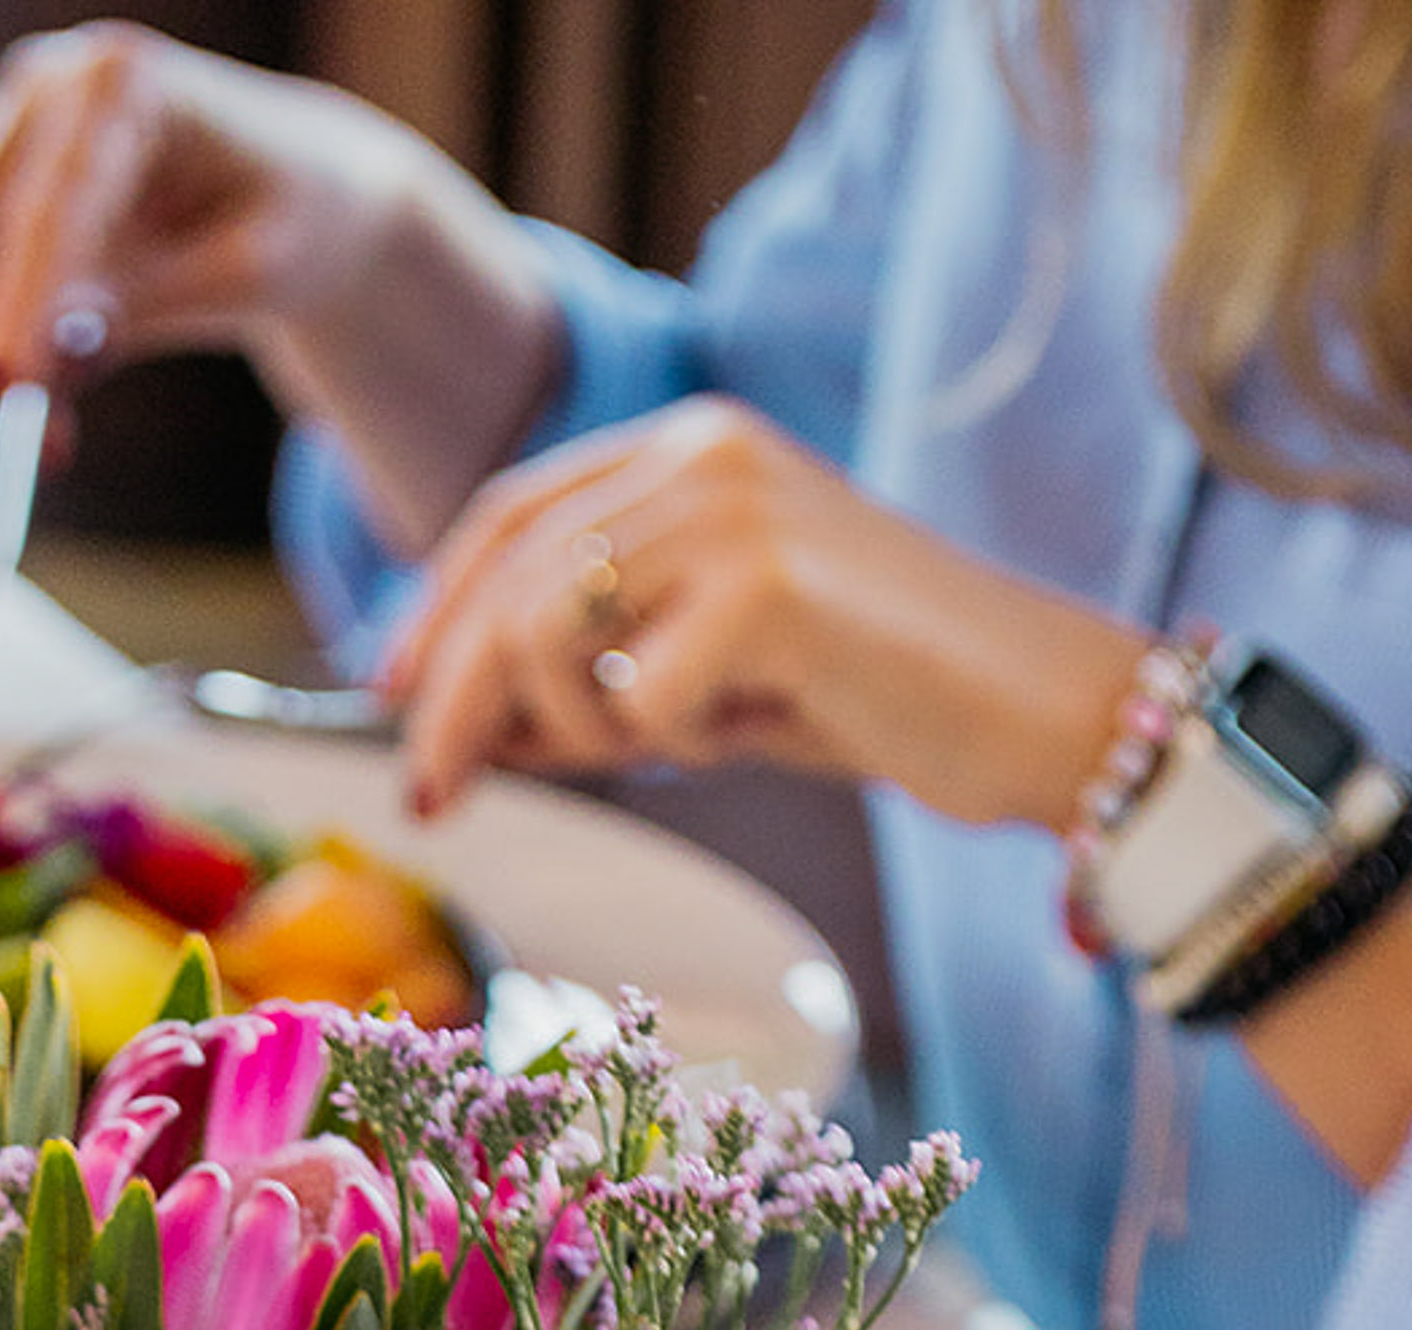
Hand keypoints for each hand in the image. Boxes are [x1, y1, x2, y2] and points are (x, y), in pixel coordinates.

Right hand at [0, 24, 561, 556]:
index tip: (18, 397)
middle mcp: (49, 79)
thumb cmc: (279, 224)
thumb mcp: (245, 277)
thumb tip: (55, 358)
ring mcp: (1, 115)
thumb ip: (148, 309)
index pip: (53, 201)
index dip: (27, 306)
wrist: (282, 189)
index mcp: (129, 81)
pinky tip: (8, 379)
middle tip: (22, 447)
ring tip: (30, 427)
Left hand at [380, 396, 1144, 832]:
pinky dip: (673, 746)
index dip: (431, 611)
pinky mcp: (766, 586)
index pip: (509, 514)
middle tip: (428, 802)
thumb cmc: (867, 694)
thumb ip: (590, 671)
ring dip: (575, 732)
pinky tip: (748, 733)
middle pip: (508, 583)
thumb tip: (453, 726)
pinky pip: (641, 700)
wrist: (1026, 707)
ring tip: (671, 749)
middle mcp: (702, 452)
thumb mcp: (699, 670)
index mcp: (686, 445)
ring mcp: (734, 508)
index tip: (385, 697)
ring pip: (550, 637)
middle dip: (451, 708)